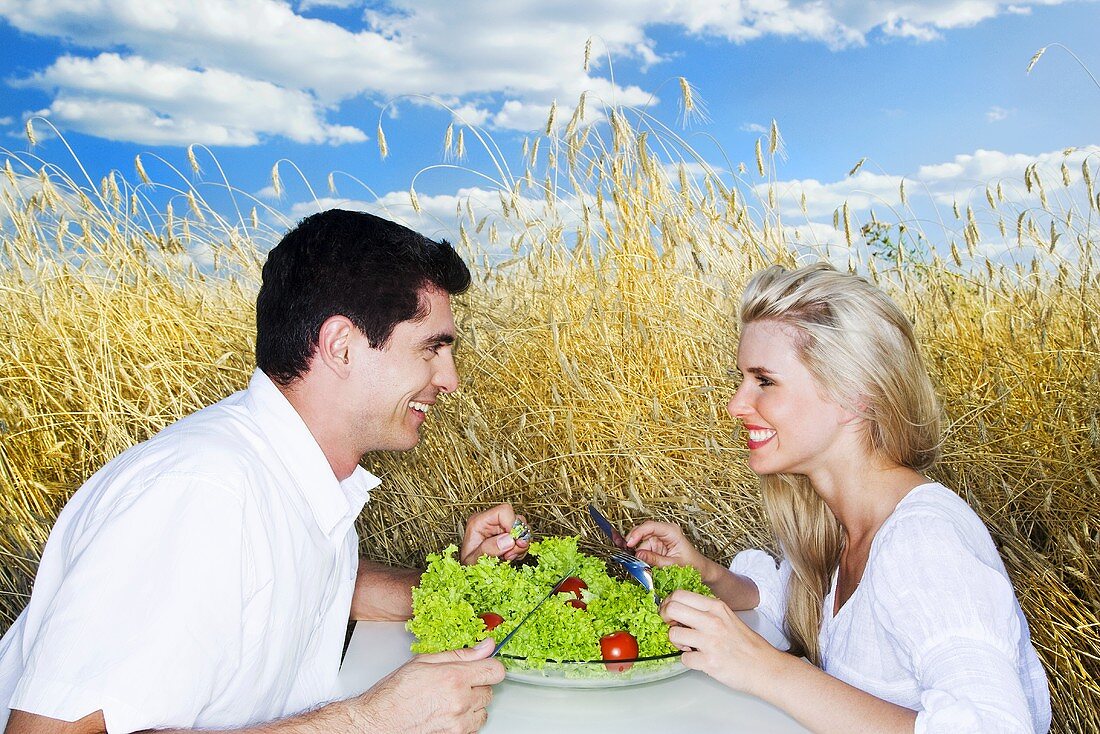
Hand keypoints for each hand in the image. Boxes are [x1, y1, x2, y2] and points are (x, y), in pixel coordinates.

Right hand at [355, 638, 504, 732]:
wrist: (378, 723)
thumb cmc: (394, 694)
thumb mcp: (424, 662)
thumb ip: (460, 654)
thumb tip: (485, 646)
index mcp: (454, 678)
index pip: (495, 670)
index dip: (490, 666)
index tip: (483, 666)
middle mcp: (461, 702)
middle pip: (489, 691)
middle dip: (476, 685)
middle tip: (455, 683)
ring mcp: (459, 724)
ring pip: (482, 711)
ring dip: (471, 705)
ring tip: (449, 700)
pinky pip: (472, 727)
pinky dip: (464, 721)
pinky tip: (446, 713)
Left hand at [460, 503, 529, 563]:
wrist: (469, 575)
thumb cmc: (467, 566)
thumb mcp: (473, 560)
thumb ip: (489, 549)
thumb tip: (509, 540)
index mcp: (479, 522)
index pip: (504, 511)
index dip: (513, 525)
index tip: (514, 542)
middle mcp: (491, 522)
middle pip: (517, 519)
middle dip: (518, 539)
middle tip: (509, 554)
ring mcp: (501, 529)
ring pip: (523, 529)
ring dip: (519, 546)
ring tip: (507, 557)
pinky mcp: (507, 536)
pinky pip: (523, 539)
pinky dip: (520, 550)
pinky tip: (509, 557)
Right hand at [625, 520, 708, 570]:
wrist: (701, 570)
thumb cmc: (693, 565)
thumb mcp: (673, 564)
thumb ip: (655, 560)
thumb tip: (638, 555)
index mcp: (671, 531)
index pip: (650, 526)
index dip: (637, 533)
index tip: (629, 543)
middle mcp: (664, 532)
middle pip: (642, 532)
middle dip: (633, 543)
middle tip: (627, 554)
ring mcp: (659, 538)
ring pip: (641, 542)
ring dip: (637, 553)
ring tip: (636, 564)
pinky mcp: (656, 546)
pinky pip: (644, 549)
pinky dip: (640, 556)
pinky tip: (640, 563)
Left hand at [660, 590, 782, 696]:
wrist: (765, 668)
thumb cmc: (747, 644)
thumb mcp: (728, 617)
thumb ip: (706, 611)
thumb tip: (680, 610)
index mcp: (717, 607)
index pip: (680, 594)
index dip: (669, 603)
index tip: (670, 612)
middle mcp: (713, 621)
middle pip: (671, 609)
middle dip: (665, 618)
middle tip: (673, 626)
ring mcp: (711, 641)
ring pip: (673, 634)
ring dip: (676, 642)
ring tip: (688, 646)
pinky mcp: (709, 662)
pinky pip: (683, 659)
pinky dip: (688, 661)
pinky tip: (699, 659)